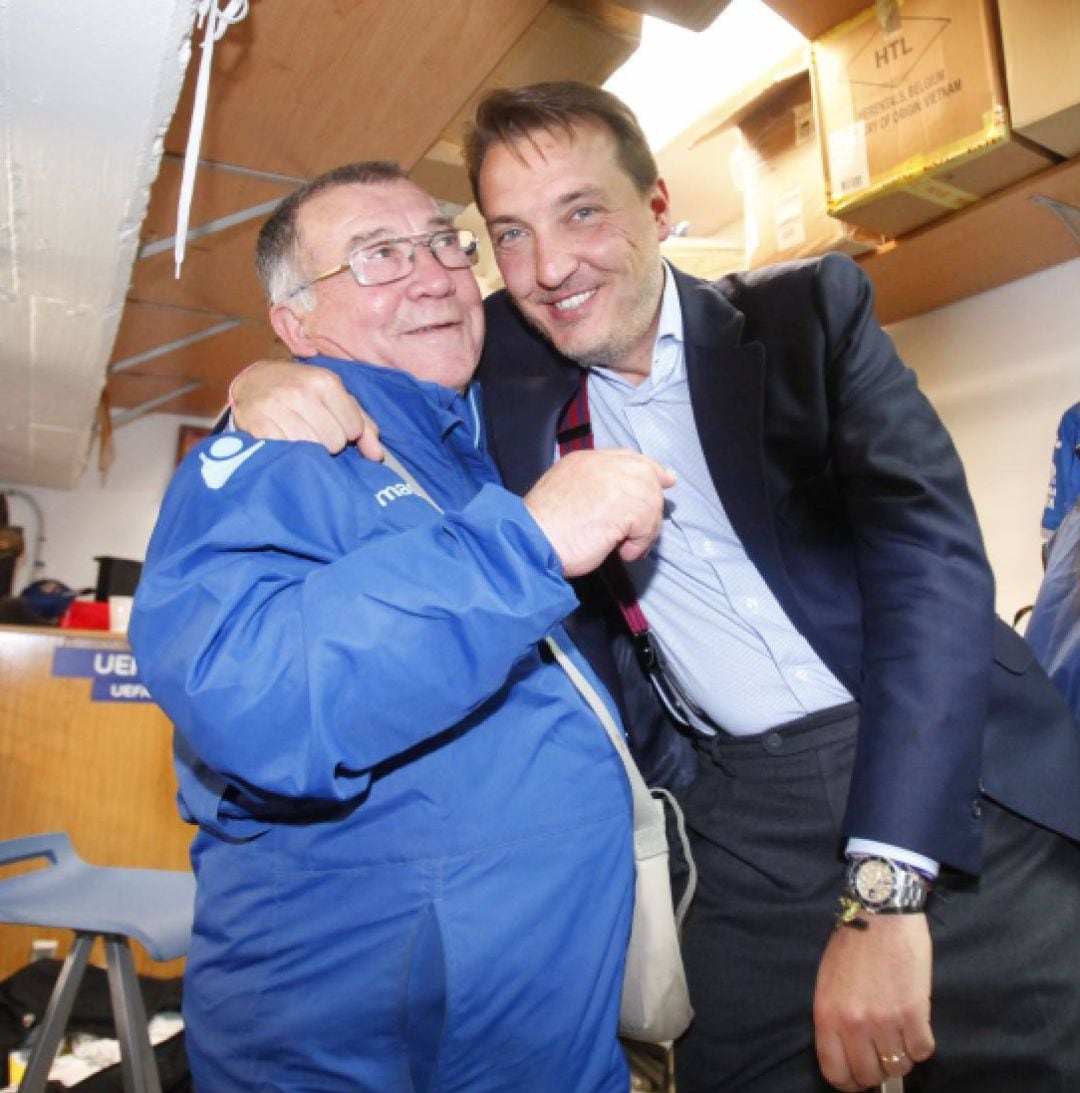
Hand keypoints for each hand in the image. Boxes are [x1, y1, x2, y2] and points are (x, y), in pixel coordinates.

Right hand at [230, 360, 382, 460]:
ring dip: (308, 450)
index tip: (332, 426)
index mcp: (325, 381)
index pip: (353, 429)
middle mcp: (301, 392)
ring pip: (312, 449)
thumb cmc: (301, 391)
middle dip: (328, 443)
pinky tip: (284, 440)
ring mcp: (277, 407)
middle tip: (313, 431)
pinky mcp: (258, 423)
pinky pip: (287, 453)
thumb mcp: (334, 397)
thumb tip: (376, 456)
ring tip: (299, 436)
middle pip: (334, 442)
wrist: (252, 382)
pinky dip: (288, 453)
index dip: (346, 433)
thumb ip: (362, 424)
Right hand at [524, 449, 675, 577]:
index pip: (629, 457)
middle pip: (648, 477)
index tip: (665, 479)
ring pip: (651, 504)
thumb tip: (619, 499)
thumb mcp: (565, 491)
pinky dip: (638, 545)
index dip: (650, 469)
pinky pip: (648, 526)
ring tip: (621, 545)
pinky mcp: (628, 506)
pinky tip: (620, 550)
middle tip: (637, 533)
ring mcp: (618, 482)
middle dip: (649, 507)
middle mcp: (604, 464)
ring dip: (641, 531)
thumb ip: (593, 486)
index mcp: (586, 459)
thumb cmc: (543, 527)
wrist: (533, 539)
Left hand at [814, 914, 934, 1090]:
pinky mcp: (914, 1012)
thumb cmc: (852, 945)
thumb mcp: (828, 983)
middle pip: (869, 1075)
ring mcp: (884, 1020)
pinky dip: (921, 1042)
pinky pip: (922, 1050)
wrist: (880, 914)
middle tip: (883, 1053)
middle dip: (878, 1070)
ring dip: (901, 1054)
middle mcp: (853, 1023)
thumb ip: (835, 1019)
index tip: (859, 1078)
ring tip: (899, 1031)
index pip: (835, 1072)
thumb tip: (848, 1054)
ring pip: (899, 1066)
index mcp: (827, 1015)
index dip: (849, 1082)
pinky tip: (915, 1023)